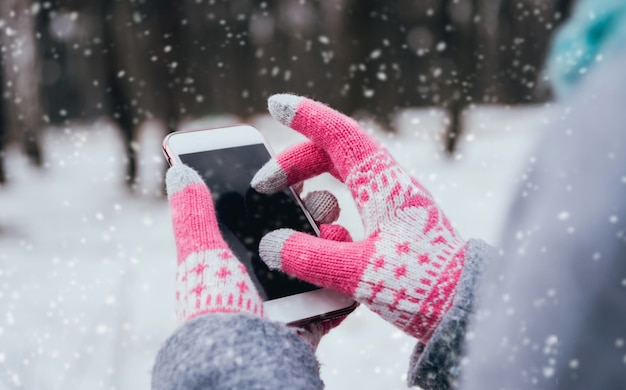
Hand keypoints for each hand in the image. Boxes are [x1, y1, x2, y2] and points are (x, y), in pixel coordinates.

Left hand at [166, 164, 349, 345]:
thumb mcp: (200, 253)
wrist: (241, 356)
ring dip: (336, 240)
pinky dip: (346, 276)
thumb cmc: (214, 305)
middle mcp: (269, 275)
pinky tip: (345, 260)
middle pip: (302, 233)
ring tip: (335, 231)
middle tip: (322, 202)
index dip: (284, 194)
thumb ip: (193, 214)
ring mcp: (295, 295)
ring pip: (325, 258)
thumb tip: (178, 170)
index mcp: (243, 258)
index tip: (297, 177)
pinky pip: (339, 291)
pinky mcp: (315, 315)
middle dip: (317, 211)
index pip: (268, 216)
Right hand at [253, 94, 466, 341]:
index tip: (276, 105)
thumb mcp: (359, 273)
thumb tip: (271, 245)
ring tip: (295, 213)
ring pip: (346, 176)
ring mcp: (397, 203)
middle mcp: (391, 186)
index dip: (307, 117)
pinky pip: (356, 199)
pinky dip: (331, 204)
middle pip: (336, 153)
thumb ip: (310, 259)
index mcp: (384, 185)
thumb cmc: (424, 286)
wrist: (468, 308)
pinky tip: (323, 232)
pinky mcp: (399, 223)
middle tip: (265, 185)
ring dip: (314, 186)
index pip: (340, 135)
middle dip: (297, 162)